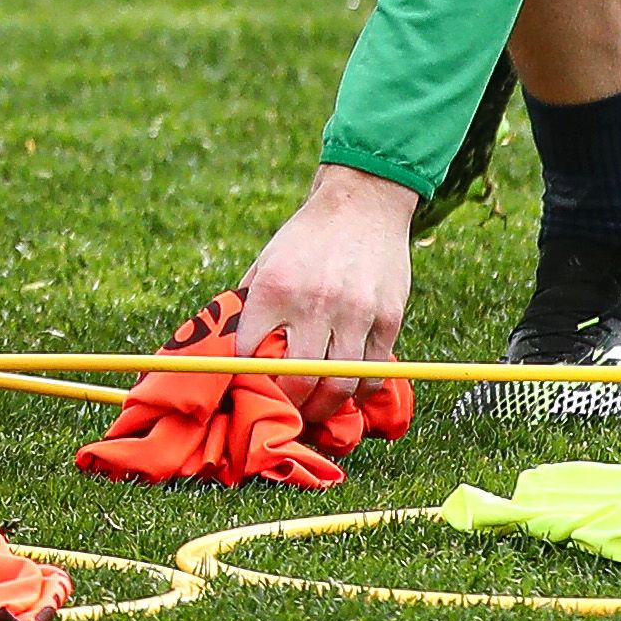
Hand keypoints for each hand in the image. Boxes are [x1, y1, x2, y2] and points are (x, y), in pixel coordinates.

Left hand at [235, 163, 417, 410]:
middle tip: (284, 417)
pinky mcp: (388, 318)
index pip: (251, 354)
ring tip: (314, 415)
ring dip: (324, 411)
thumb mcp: (267, 262)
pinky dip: (358, 393)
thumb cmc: (306, 237)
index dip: (248, 379)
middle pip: (298, 380)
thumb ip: (251, 306)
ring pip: (339, 386)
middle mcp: (314, 302)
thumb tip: (231, 353)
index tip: (249, 391)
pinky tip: (346, 394)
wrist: (362, 202)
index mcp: (274, 287)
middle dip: (288, 408)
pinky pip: (372, 373)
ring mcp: (355, 312)